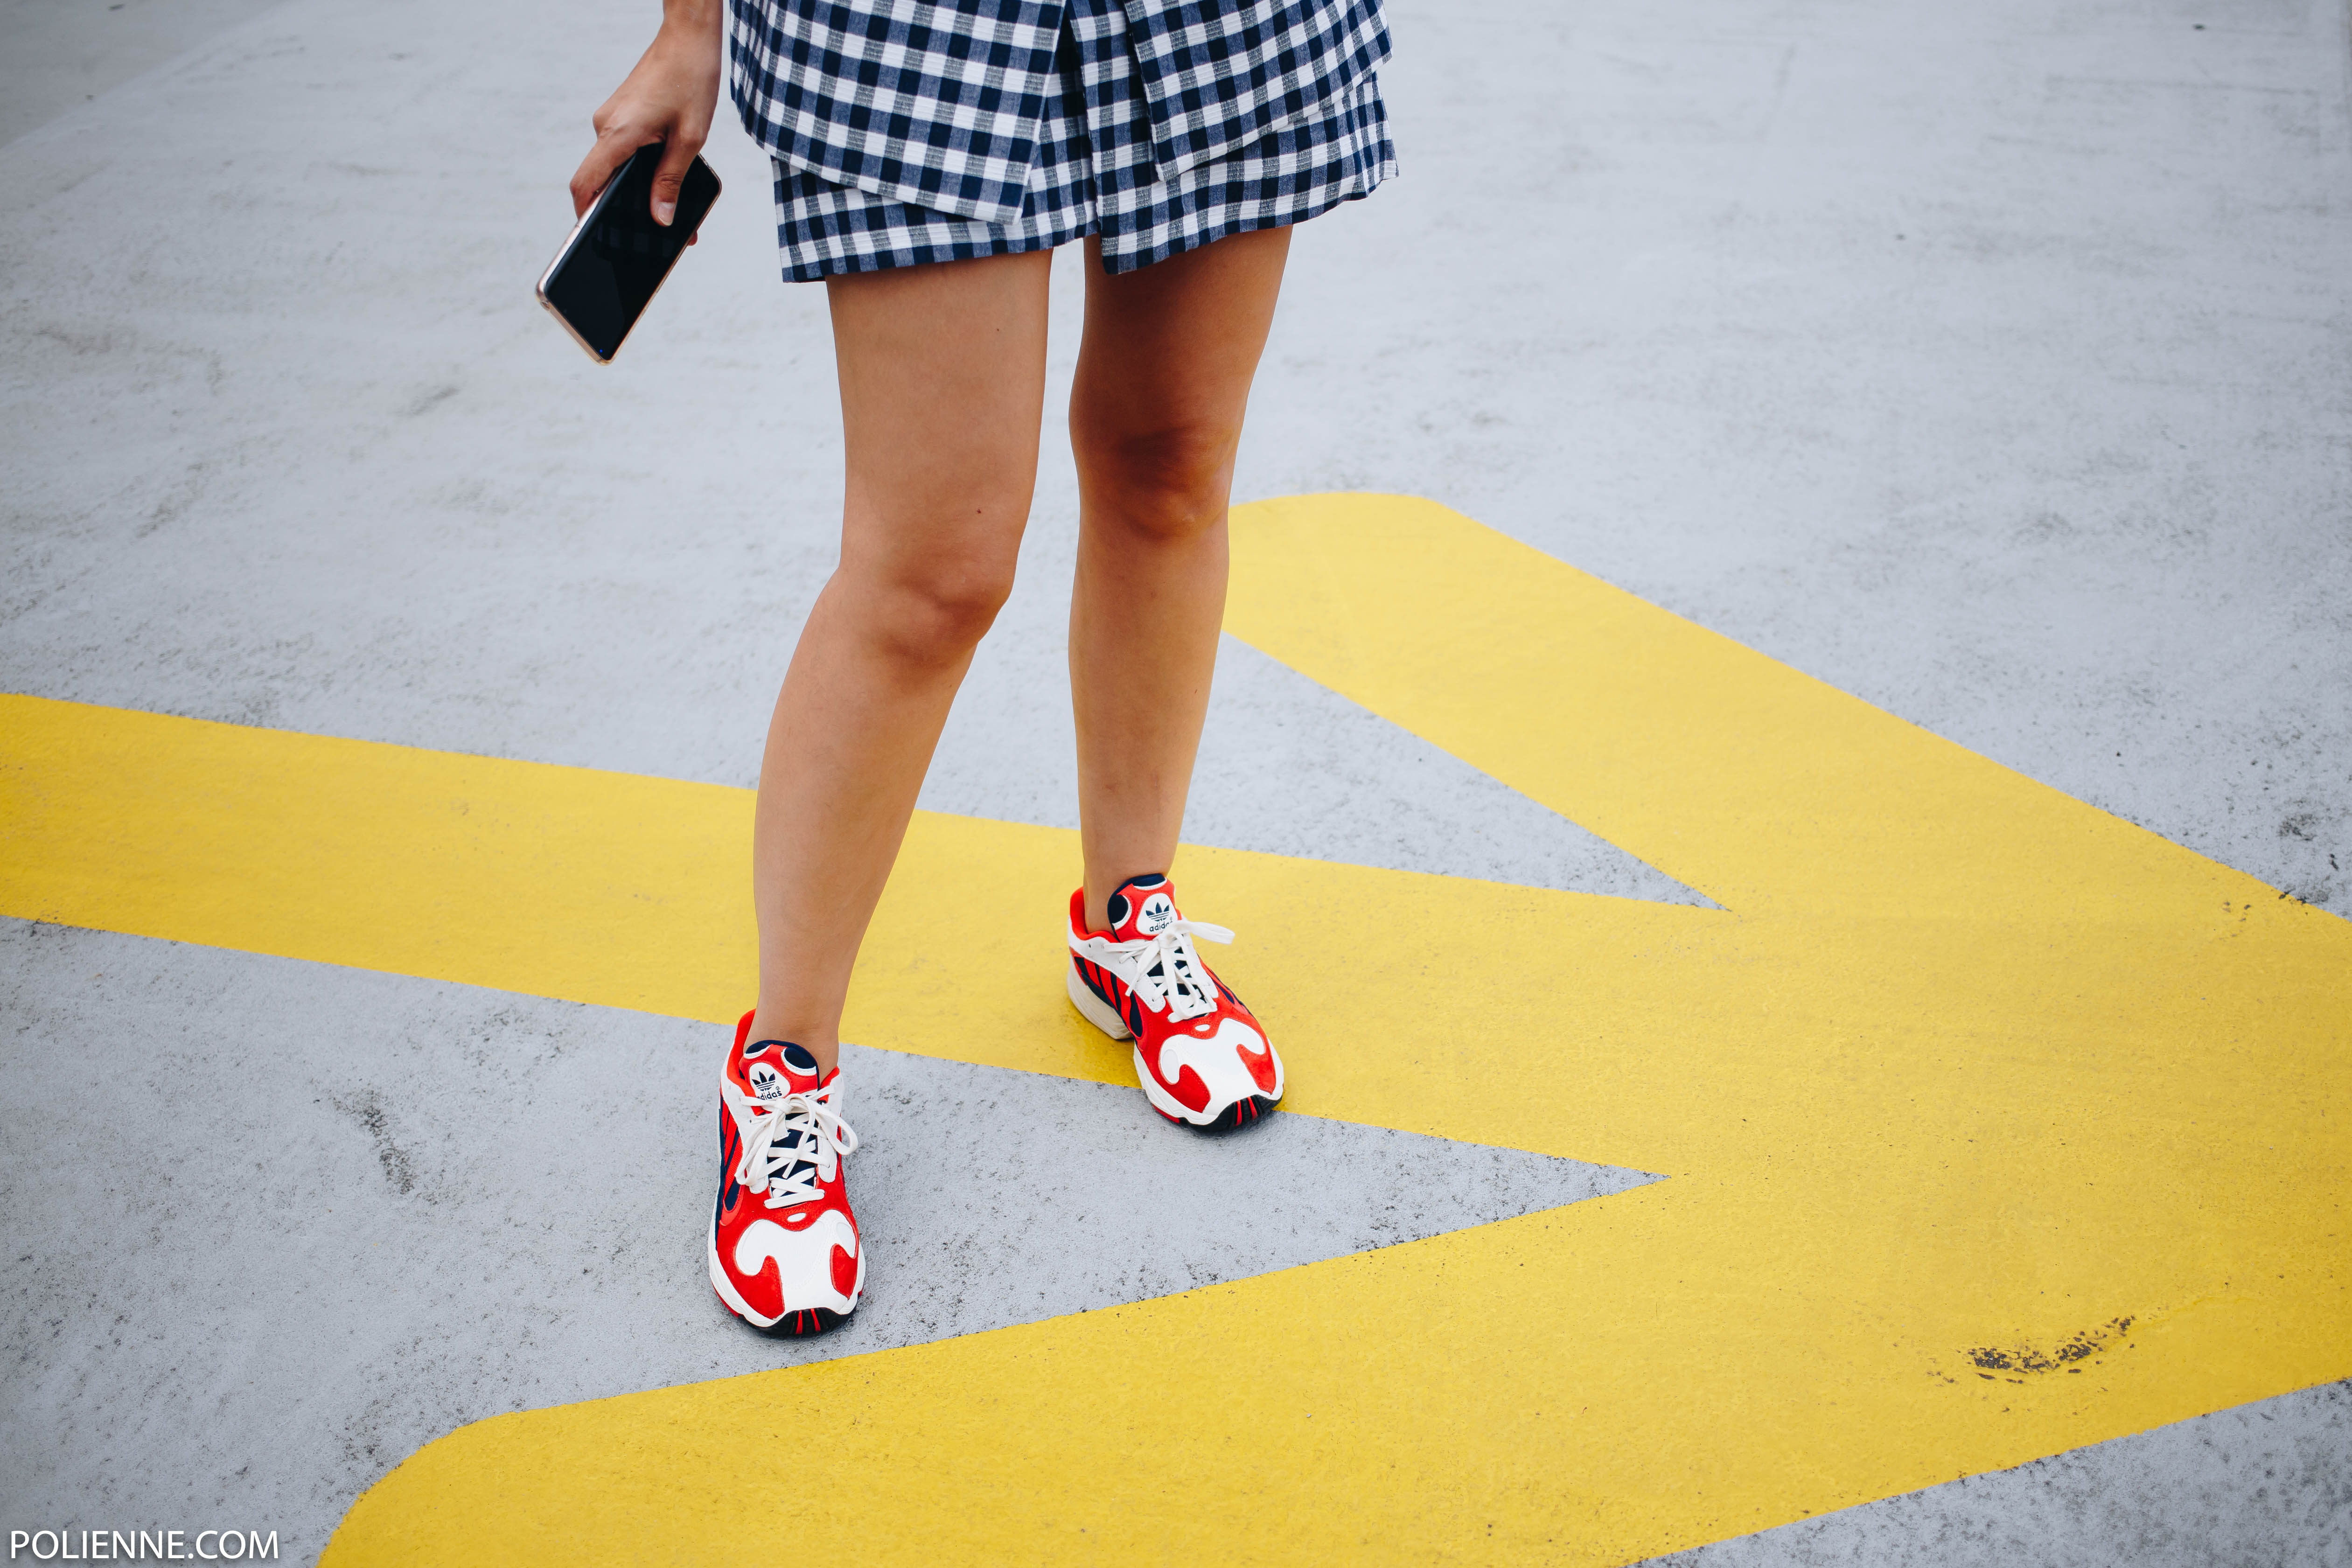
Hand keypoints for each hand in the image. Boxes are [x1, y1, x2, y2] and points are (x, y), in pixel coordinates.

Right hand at [569, 4, 723, 229]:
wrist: (688, 38)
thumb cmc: (691, 78)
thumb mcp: (689, 138)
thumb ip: (671, 180)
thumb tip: (661, 218)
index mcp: (618, 132)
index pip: (585, 183)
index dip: (585, 214)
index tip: (594, 237)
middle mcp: (606, 125)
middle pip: (603, 179)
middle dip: (624, 208)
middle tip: (651, 233)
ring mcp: (612, 118)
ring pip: (617, 164)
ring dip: (637, 188)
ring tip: (668, 209)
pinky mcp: (622, 114)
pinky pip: (625, 148)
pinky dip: (641, 167)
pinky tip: (666, 177)